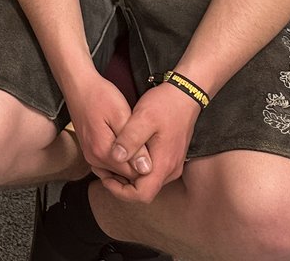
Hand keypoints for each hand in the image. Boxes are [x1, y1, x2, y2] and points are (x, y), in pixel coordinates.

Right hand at [63, 72, 151, 186]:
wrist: (78, 85)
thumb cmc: (100, 96)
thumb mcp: (122, 115)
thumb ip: (134, 144)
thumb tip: (146, 169)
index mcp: (103, 151)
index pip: (134, 175)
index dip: (149, 166)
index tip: (156, 149)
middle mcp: (94, 158)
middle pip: (126, 176)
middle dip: (141, 165)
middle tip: (150, 144)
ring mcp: (91, 156)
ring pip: (119, 171)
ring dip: (132, 162)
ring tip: (140, 143)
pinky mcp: (91, 151)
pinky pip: (111, 164)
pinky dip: (122, 159)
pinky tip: (129, 145)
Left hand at [98, 82, 200, 203]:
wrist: (185, 94)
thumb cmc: (165, 104)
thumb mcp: (143, 118)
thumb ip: (130, 139)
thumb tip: (116, 159)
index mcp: (164, 164)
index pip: (142, 195)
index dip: (121, 192)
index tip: (105, 178)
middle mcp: (170, 169)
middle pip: (144, 191)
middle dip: (122, 185)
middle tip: (103, 169)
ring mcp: (172, 164)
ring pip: (148, 182)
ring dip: (129, 177)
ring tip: (111, 160)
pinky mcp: (170, 156)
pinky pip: (152, 171)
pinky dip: (136, 168)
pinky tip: (124, 154)